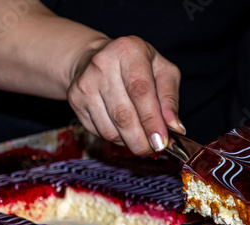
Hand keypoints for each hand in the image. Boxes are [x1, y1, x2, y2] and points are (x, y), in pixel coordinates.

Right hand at [68, 36, 184, 154]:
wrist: (97, 58)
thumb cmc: (138, 67)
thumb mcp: (163, 72)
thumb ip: (170, 99)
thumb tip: (175, 127)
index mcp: (129, 50)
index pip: (140, 91)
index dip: (152, 120)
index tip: (161, 142)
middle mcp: (102, 64)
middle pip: (123, 114)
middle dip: (141, 139)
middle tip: (154, 149)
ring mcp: (85, 82)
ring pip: (110, 128)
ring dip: (130, 141)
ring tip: (142, 138)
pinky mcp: (74, 99)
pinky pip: (99, 131)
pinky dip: (116, 138)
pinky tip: (124, 131)